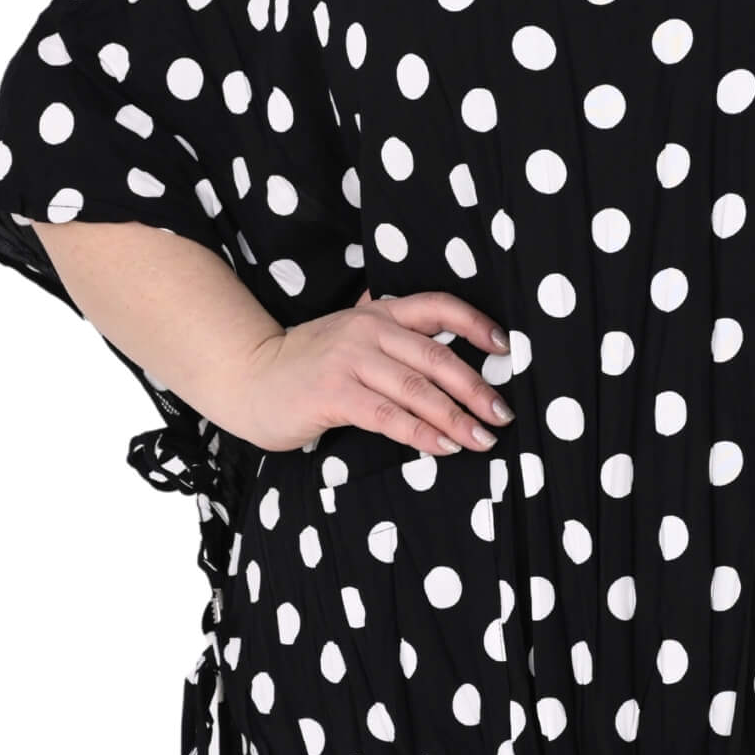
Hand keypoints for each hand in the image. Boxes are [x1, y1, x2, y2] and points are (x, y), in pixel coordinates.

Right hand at [234, 287, 513, 456]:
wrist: (248, 378)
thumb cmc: (308, 363)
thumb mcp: (352, 337)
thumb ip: (391, 337)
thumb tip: (448, 350)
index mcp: (380, 313)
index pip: (439, 307)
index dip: (477, 324)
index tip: (506, 348)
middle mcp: (369, 330)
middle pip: (437, 357)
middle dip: (476, 389)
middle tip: (502, 414)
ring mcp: (350, 360)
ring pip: (417, 390)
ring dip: (456, 418)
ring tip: (482, 438)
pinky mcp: (333, 393)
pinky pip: (388, 416)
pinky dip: (420, 434)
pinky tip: (442, 447)